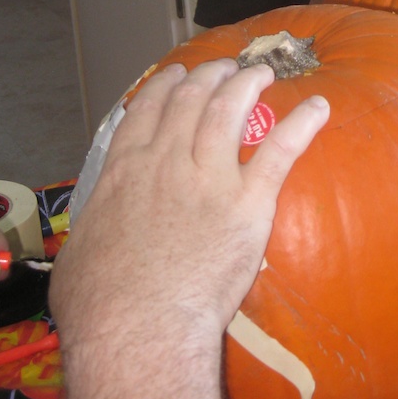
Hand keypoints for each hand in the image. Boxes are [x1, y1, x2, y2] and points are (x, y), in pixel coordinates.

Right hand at [50, 60, 328, 350]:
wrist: (138, 330)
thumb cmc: (99, 307)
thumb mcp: (79, 254)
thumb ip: (94, 228)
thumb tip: (96, 233)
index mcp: (124, 171)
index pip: (146, 111)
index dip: (165, 86)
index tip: (178, 75)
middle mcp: (167, 161)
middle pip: (191, 100)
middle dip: (210, 76)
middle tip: (225, 68)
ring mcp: (209, 177)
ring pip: (230, 110)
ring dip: (248, 83)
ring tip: (262, 72)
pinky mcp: (248, 201)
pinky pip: (279, 151)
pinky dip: (301, 124)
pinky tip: (318, 107)